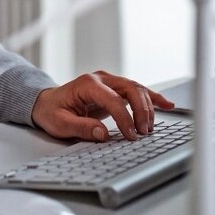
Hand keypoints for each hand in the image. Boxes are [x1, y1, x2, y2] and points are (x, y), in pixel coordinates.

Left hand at [30, 71, 174, 141]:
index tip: (130, 135)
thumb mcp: (59, 123)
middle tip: (143, 133)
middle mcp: (101, 79)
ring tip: (150, 129)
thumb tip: (103, 134)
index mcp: (88, 84)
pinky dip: (153, 98)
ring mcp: (110, 82)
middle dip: (141, 111)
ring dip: (148, 108)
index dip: (125, 118)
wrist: (46, 102)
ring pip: (137, 89)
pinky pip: (137, 91)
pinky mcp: (115, 89)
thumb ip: (81, 128)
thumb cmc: (52, 111)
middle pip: (130, 88)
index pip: (113, 99)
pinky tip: (167, 104)